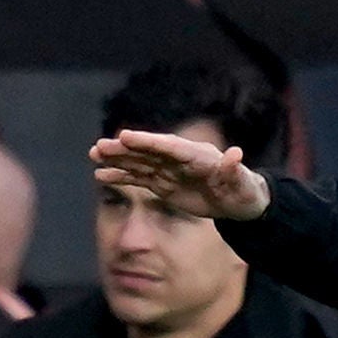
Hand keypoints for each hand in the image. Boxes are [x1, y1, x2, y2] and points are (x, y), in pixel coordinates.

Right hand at [90, 130, 270, 222]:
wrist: (239, 202)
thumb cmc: (244, 190)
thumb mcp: (243, 182)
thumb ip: (235, 169)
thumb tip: (236, 154)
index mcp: (197, 155)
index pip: (169, 146)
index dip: (148, 142)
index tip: (126, 136)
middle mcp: (179, 159)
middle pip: (148, 151)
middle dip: (124, 148)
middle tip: (100, 145)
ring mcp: (169, 170)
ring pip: (138, 162)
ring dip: (116, 159)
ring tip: (93, 154)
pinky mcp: (163, 183)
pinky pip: (138, 178)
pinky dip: (120, 176)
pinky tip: (100, 175)